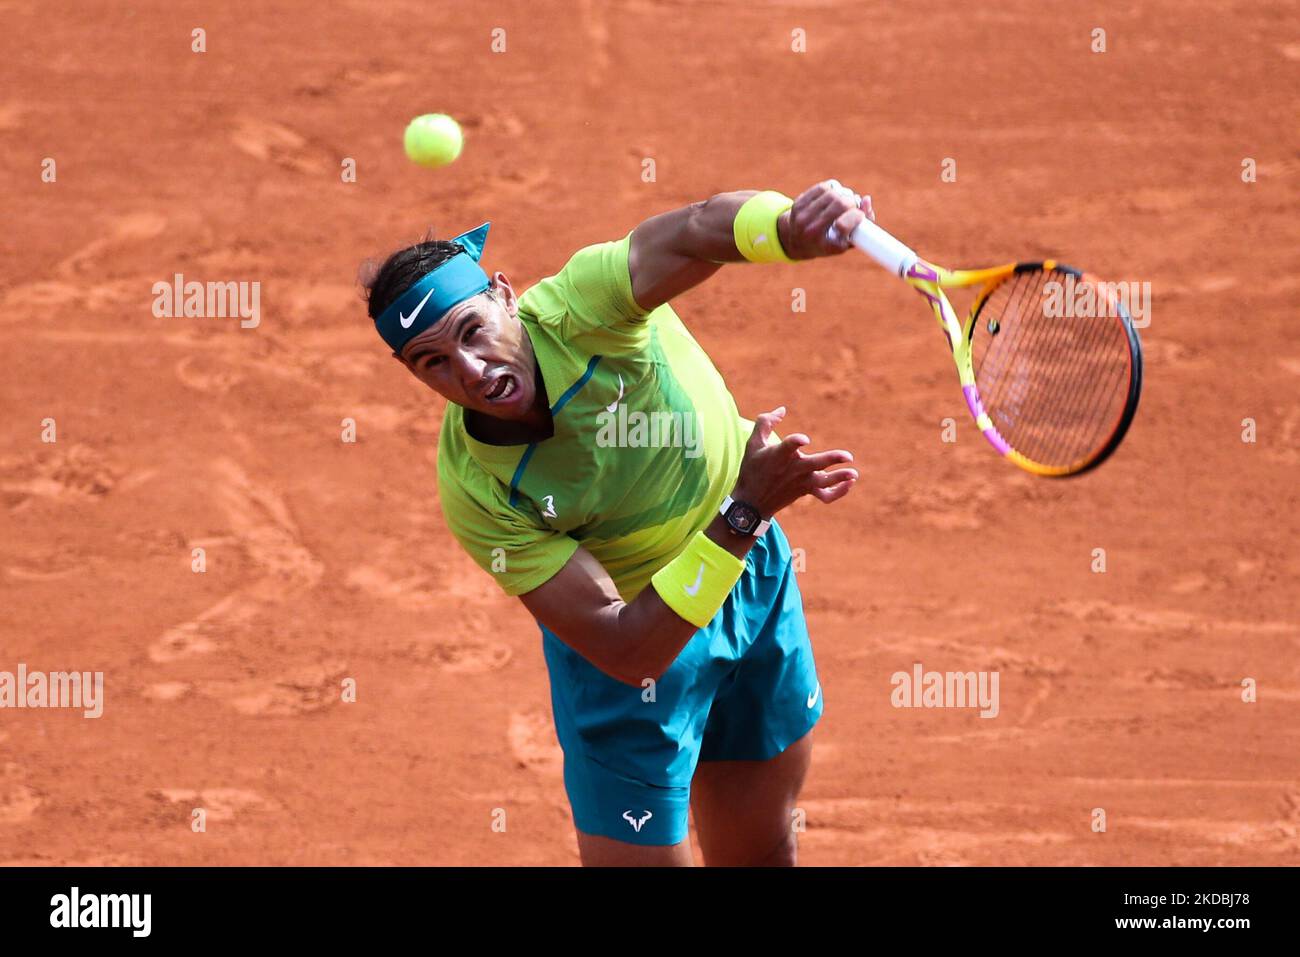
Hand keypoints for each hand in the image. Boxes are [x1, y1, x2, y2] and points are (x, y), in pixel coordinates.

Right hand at [732, 407, 857, 517]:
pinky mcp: (805, 491)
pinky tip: (849, 483)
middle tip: (848, 456)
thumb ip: (765, 422)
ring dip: (839, 478)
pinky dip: (838, 492)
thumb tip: (782, 409)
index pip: (788, 447)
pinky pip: (825, 496)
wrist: (752, 503)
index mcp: (778, 455)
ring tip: (853, 473)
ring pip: (823, 482)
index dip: (796, 442)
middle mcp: (792, 469)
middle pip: (815, 464)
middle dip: (832, 460)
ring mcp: (800, 482)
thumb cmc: (752, 469)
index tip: (805, 440)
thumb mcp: (753, 443)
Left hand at [777, 180, 874, 259]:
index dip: (858, 216)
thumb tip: (866, 199)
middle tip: (853, 205)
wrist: (798, 242)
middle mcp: (811, 232)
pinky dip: (832, 189)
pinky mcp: (798, 204)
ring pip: (832, 193)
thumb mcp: (849, 240)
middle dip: (852, 202)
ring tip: (843, 201)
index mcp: (826, 246)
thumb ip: (865, 224)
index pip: (844, 225)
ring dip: (843, 194)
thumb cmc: (831, 241)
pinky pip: (822, 188)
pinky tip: (833, 196)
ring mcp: (802, 217)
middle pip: (840, 204)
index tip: (860, 215)